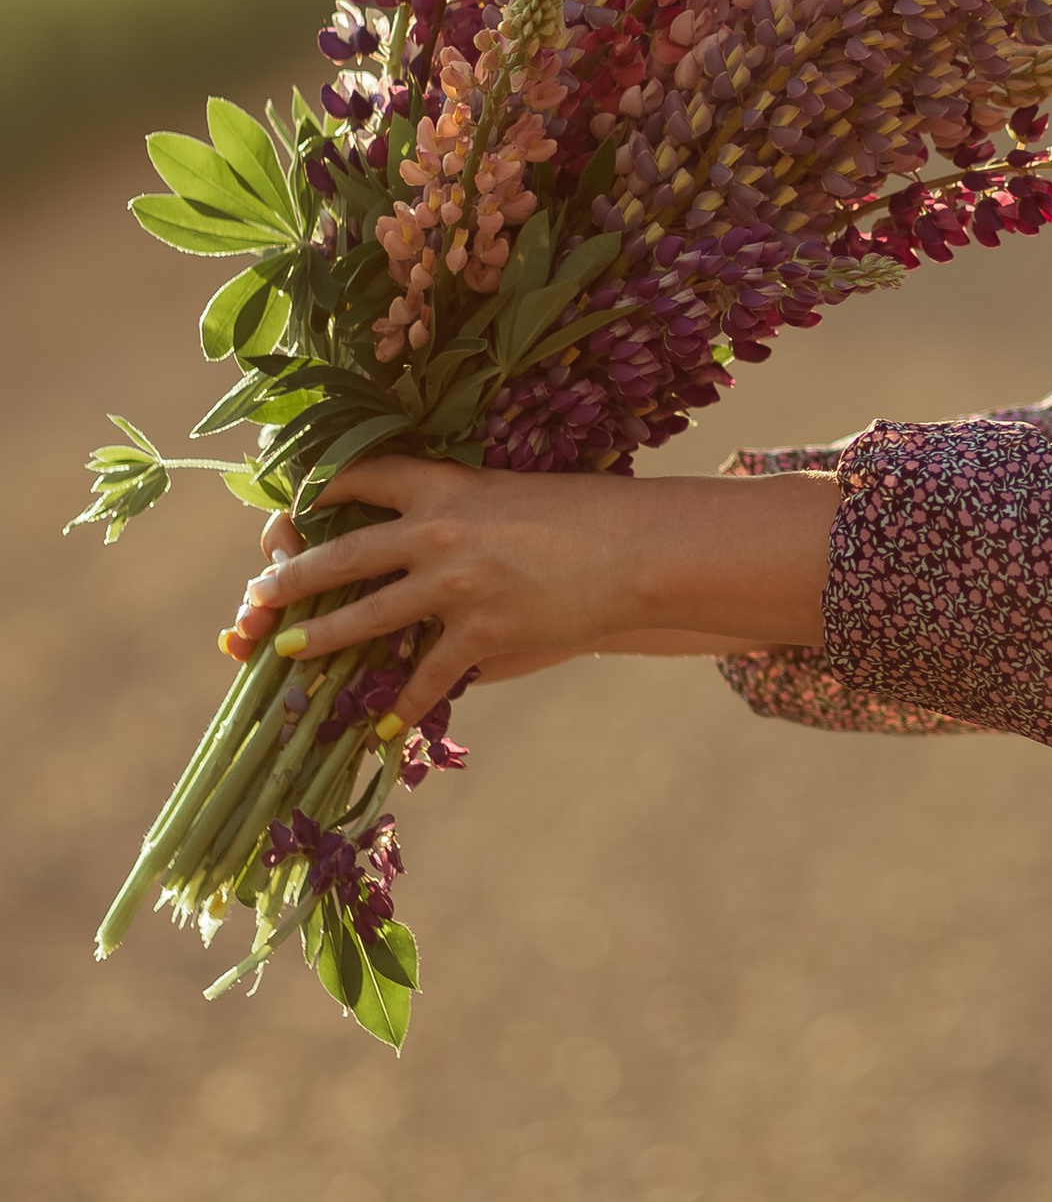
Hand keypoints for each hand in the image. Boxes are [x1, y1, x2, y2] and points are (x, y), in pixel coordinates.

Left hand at [235, 459, 836, 724]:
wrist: (642, 550)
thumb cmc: (594, 514)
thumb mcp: (520, 495)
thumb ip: (471, 517)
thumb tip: (429, 551)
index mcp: (447, 486)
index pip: (364, 478)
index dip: (323, 490)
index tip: (298, 503)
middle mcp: (438, 534)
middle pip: (341, 555)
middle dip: (291, 577)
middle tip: (260, 595)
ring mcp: (455, 587)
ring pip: (364, 617)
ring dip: (318, 639)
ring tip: (288, 651)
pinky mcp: (482, 633)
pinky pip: (426, 675)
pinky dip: (403, 703)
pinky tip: (382, 724)